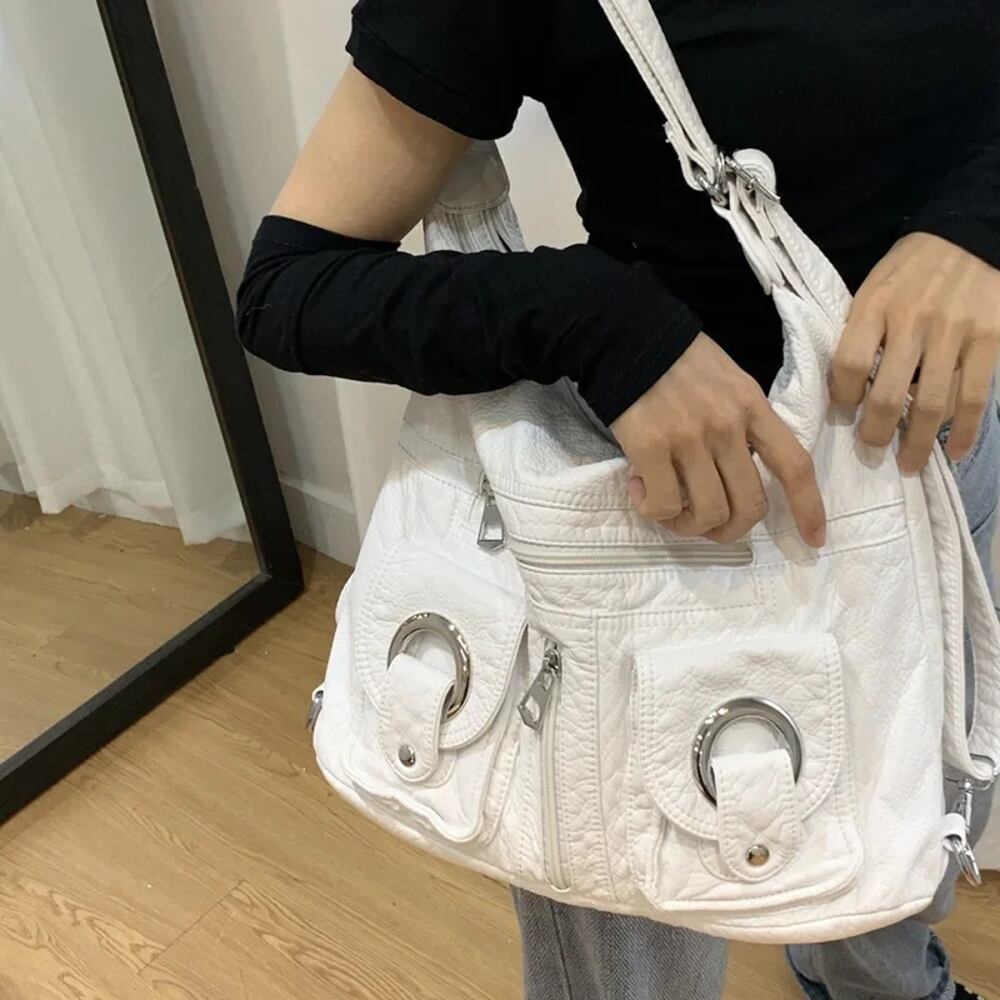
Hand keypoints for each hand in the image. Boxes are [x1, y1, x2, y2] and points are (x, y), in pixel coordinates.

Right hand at [611, 333, 826, 546]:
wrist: (625, 334)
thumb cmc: (676, 359)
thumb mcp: (728, 380)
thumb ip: (740, 423)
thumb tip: (734, 474)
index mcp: (752, 407)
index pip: (794, 465)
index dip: (809, 508)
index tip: (814, 539)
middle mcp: (727, 426)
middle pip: (750, 504)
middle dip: (729, 530)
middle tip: (703, 524)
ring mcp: (689, 438)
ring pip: (708, 513)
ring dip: (688, 526)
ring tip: (667, 509)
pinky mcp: (650, 447)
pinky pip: (663, 504)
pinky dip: (652, 509)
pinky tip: (639, 489)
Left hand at [830, 232, 999, 472]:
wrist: (974, 231)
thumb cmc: (913, 266)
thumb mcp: (874, 287)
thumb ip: (861, 330)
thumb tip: (846, 383)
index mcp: (875, 307)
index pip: (849, 365)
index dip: (842, 398)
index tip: (843, 413)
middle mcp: (912, 323)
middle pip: (887, 395)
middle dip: (875, 433)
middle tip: (871, 451)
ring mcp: (954, 334)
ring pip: (931, 405)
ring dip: (917, 443)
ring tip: (908, 463)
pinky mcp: (989, 341)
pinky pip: (974, 398)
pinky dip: (964, 431)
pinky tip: (955, 451)